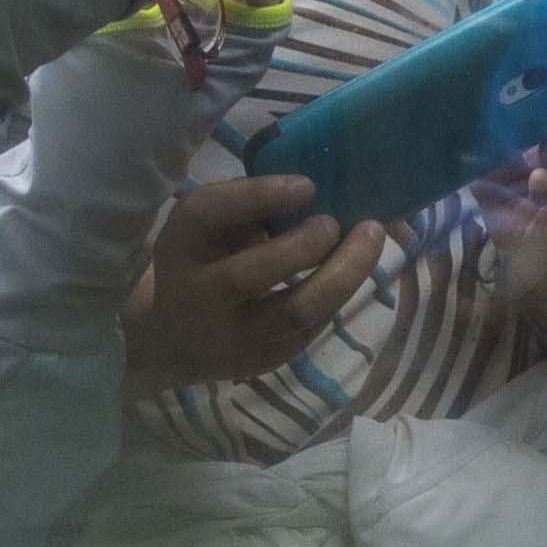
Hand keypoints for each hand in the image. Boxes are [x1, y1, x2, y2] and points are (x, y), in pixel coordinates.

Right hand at [125, 173, 388, 389]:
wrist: (174, 337)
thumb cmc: (203, 260)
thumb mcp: (209, 226)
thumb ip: (250, 205)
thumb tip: (319, 187)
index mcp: (180, 245)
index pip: (207, 214)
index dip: (258, 196)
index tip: (307, 186)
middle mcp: (198, 294)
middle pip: (252, 274)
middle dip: (305, 244)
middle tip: (336, 221)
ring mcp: (231, 336)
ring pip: (296, 312)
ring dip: (344, 273)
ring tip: (371, 238)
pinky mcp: (263, 360)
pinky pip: (311, 327)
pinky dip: (339, 293)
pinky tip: (355, 268)